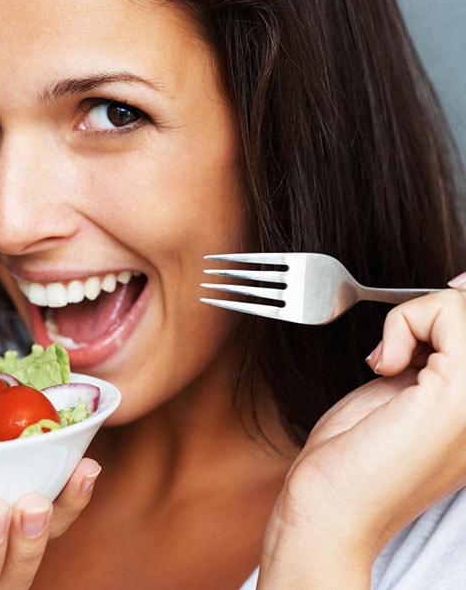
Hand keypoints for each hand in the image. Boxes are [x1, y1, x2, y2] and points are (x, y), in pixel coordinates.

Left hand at [259, 285, 465, 586]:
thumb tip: (461, 284)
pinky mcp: (463, 392)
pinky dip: (405, 320)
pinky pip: (449, 308)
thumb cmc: (361, 453)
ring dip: (414, 318)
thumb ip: (442, 347)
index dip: (450, 313)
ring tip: (391, 364)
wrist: (333, 503)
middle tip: (400, 356)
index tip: (417, 337)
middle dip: (436, 313)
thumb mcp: (411, 386)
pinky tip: (386, 366)